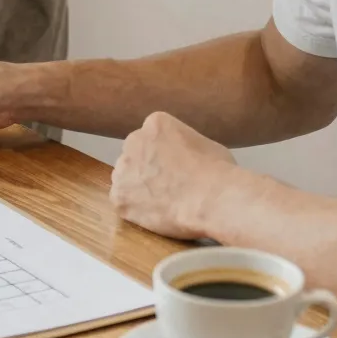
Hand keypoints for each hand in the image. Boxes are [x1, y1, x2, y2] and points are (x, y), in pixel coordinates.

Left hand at [110, 111, 238, 237]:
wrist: (212, 199)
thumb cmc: (218, 172)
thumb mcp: (204, 144)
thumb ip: (184, 146)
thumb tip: (183, 157)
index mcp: (155, 124)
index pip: (151, 138)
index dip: (163, 156)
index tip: (174, 169)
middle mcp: (133, 142)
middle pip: (134, 156)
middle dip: (146, 169)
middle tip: (166, 186)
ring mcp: (122, 170)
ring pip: (125, 179)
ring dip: (138, 189)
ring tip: (163, 202)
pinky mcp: (119, 197)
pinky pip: (123, 203)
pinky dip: (136, 210)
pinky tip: (156, 213)